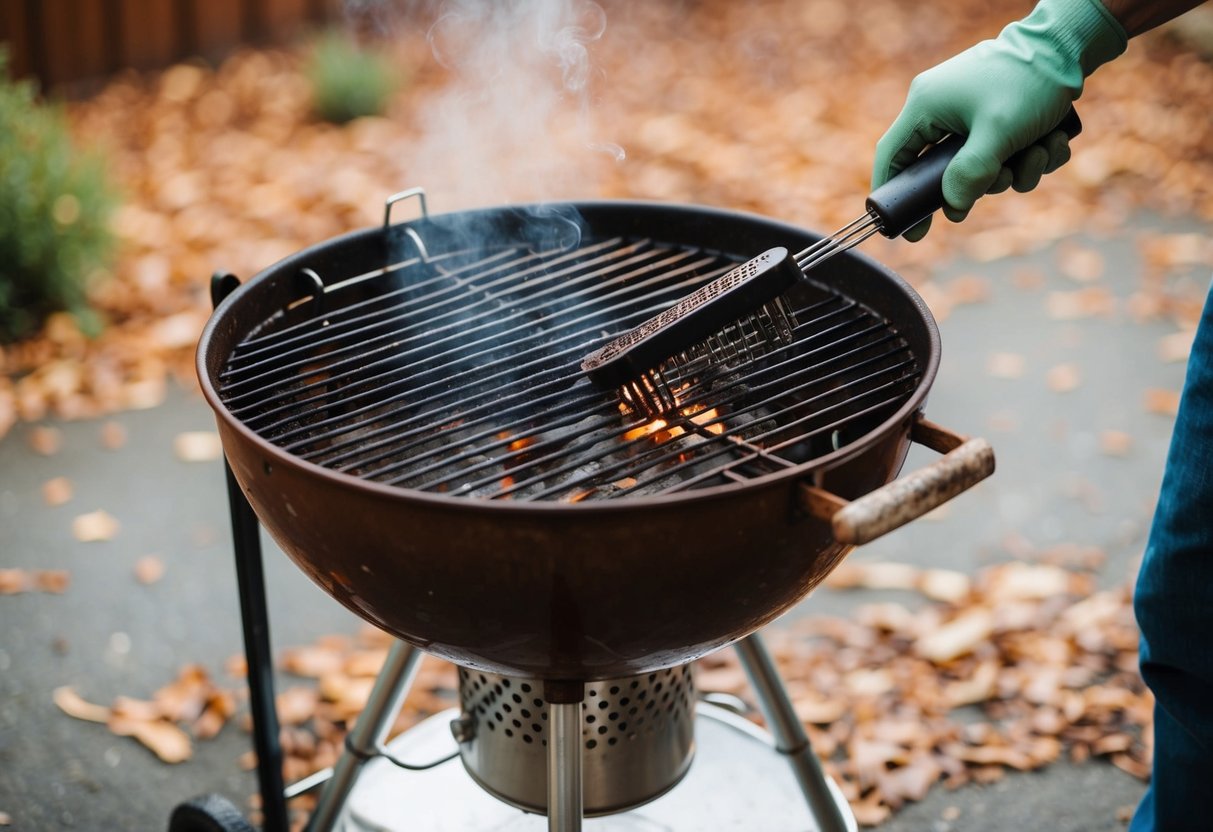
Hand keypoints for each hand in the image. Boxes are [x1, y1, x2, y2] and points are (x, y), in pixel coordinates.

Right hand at [871, 0, 1125, 240]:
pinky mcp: (999, 117)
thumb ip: (969, 174)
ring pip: (981, 167)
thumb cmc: (1028, 81)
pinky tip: (1050, 141)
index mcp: (926, 106)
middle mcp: (943, 110)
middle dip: (981, 182)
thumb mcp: (997, 133)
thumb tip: (954, 207)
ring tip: (1039, 150)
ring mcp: (971, 114)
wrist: (1070, 45)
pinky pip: (1005, 155)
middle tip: (1002, 181)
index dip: (891, 194)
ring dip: (1014, 171)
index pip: (892, 156)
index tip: (906, 228)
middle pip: (943, 171)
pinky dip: (1030, 158)